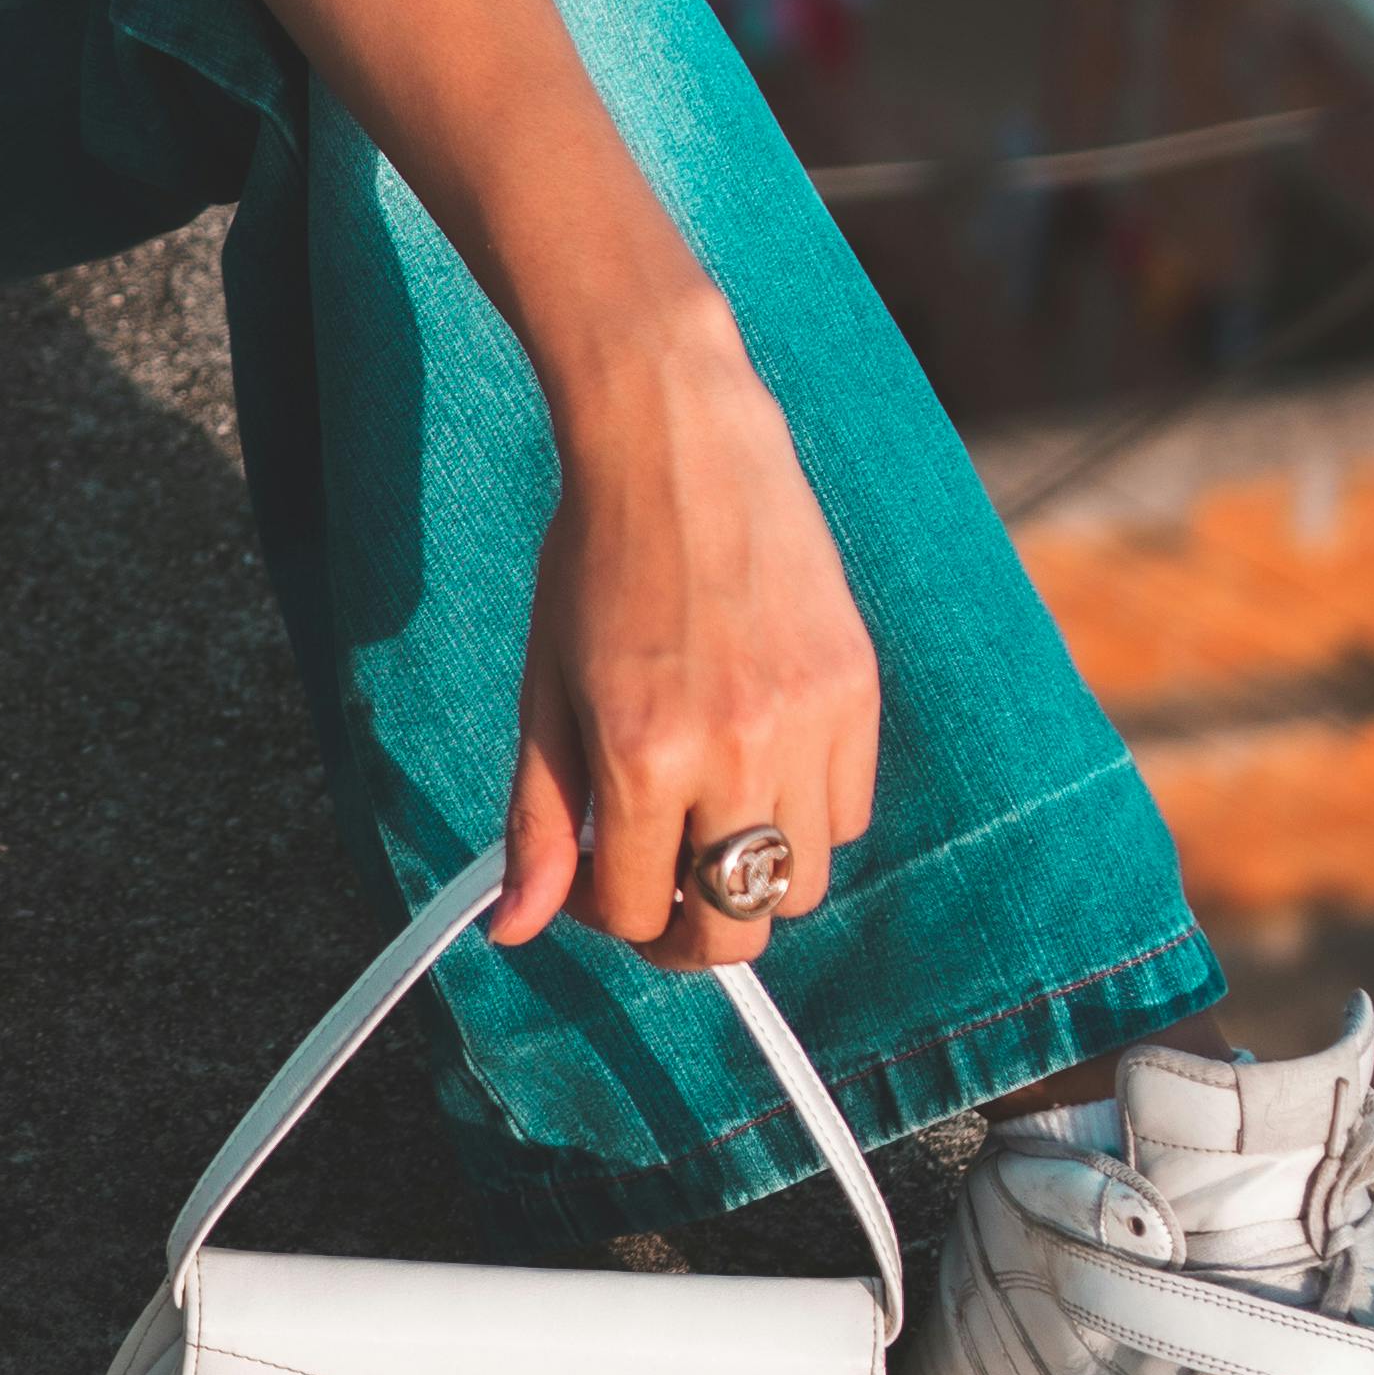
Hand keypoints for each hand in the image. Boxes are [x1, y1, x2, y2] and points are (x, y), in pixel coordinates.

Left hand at [491, 307, 879, 972]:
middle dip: (688, 930)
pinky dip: (804, 814)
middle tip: (657, 885)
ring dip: (750, 876)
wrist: (680, 444)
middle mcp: (736, 748)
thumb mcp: (545, 692)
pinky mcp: (857, 689)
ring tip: (707, 816)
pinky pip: (848, 813)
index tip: (592, 876)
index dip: (607, 914)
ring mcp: (808, 720)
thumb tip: (515, 928)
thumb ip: (537, 822)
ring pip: (801, 885)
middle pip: (734, 931)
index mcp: (642, 753)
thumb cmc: (597, 560)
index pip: (639, 913)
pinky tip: (758, 761)